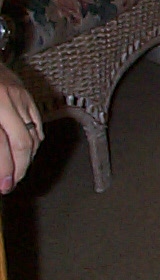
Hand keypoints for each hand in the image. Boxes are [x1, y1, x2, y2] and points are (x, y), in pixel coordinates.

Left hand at [0, 65, 40, 191]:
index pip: (3, 146)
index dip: (4, 169)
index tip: (3, 186)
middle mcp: (6, 102)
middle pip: (22, 142)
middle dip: (19, 168)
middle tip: (11, 184)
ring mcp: (19, 96)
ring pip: (33, 134)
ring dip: (27, 157)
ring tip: (18, 171)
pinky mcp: (26, 93)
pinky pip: (36, 122)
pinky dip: (34, 139)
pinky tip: (25, 151)